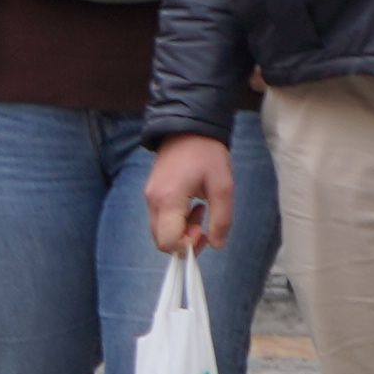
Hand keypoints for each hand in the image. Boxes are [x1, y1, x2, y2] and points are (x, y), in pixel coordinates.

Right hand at [142, 134, 232, 257]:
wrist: (188, 127)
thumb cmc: (207, 155)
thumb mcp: (223, 187)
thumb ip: (221, 220)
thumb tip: (216, 244)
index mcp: (168, 199)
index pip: (167, 242)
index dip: (186, 246)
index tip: (203, 232)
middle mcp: (153, 201)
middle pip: (161, 240)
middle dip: (184, 241)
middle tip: (203, 225)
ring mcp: (149, 196)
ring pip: (160, 230)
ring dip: (181, 230)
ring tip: (200, 211)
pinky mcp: (152, 192)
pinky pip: (160, 218)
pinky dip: (175, 221)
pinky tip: (191, 205)